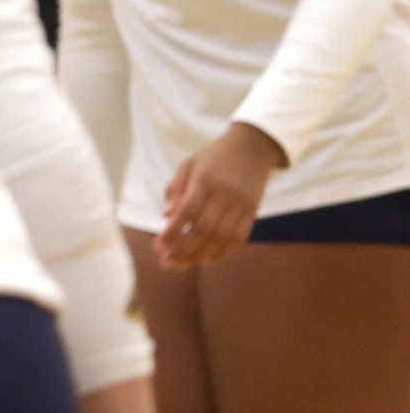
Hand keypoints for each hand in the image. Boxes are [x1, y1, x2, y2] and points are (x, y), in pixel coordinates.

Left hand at [156, 121, 283, 268]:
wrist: (253, 147)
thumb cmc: (215, 156)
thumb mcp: (189, 164)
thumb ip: (176, 188)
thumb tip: (166, 216)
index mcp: (205, 180)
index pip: (188, 212)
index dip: (173, 231)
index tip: (158, 246)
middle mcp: (225, 195)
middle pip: (204, 229)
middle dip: (184, 250)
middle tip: (166, 263)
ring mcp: (242, 205)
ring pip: (222, 238)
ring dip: (201, 255)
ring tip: (183, 264)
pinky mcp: (253, 212)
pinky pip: (240, 238)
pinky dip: (224, 252)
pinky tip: (208, 260)